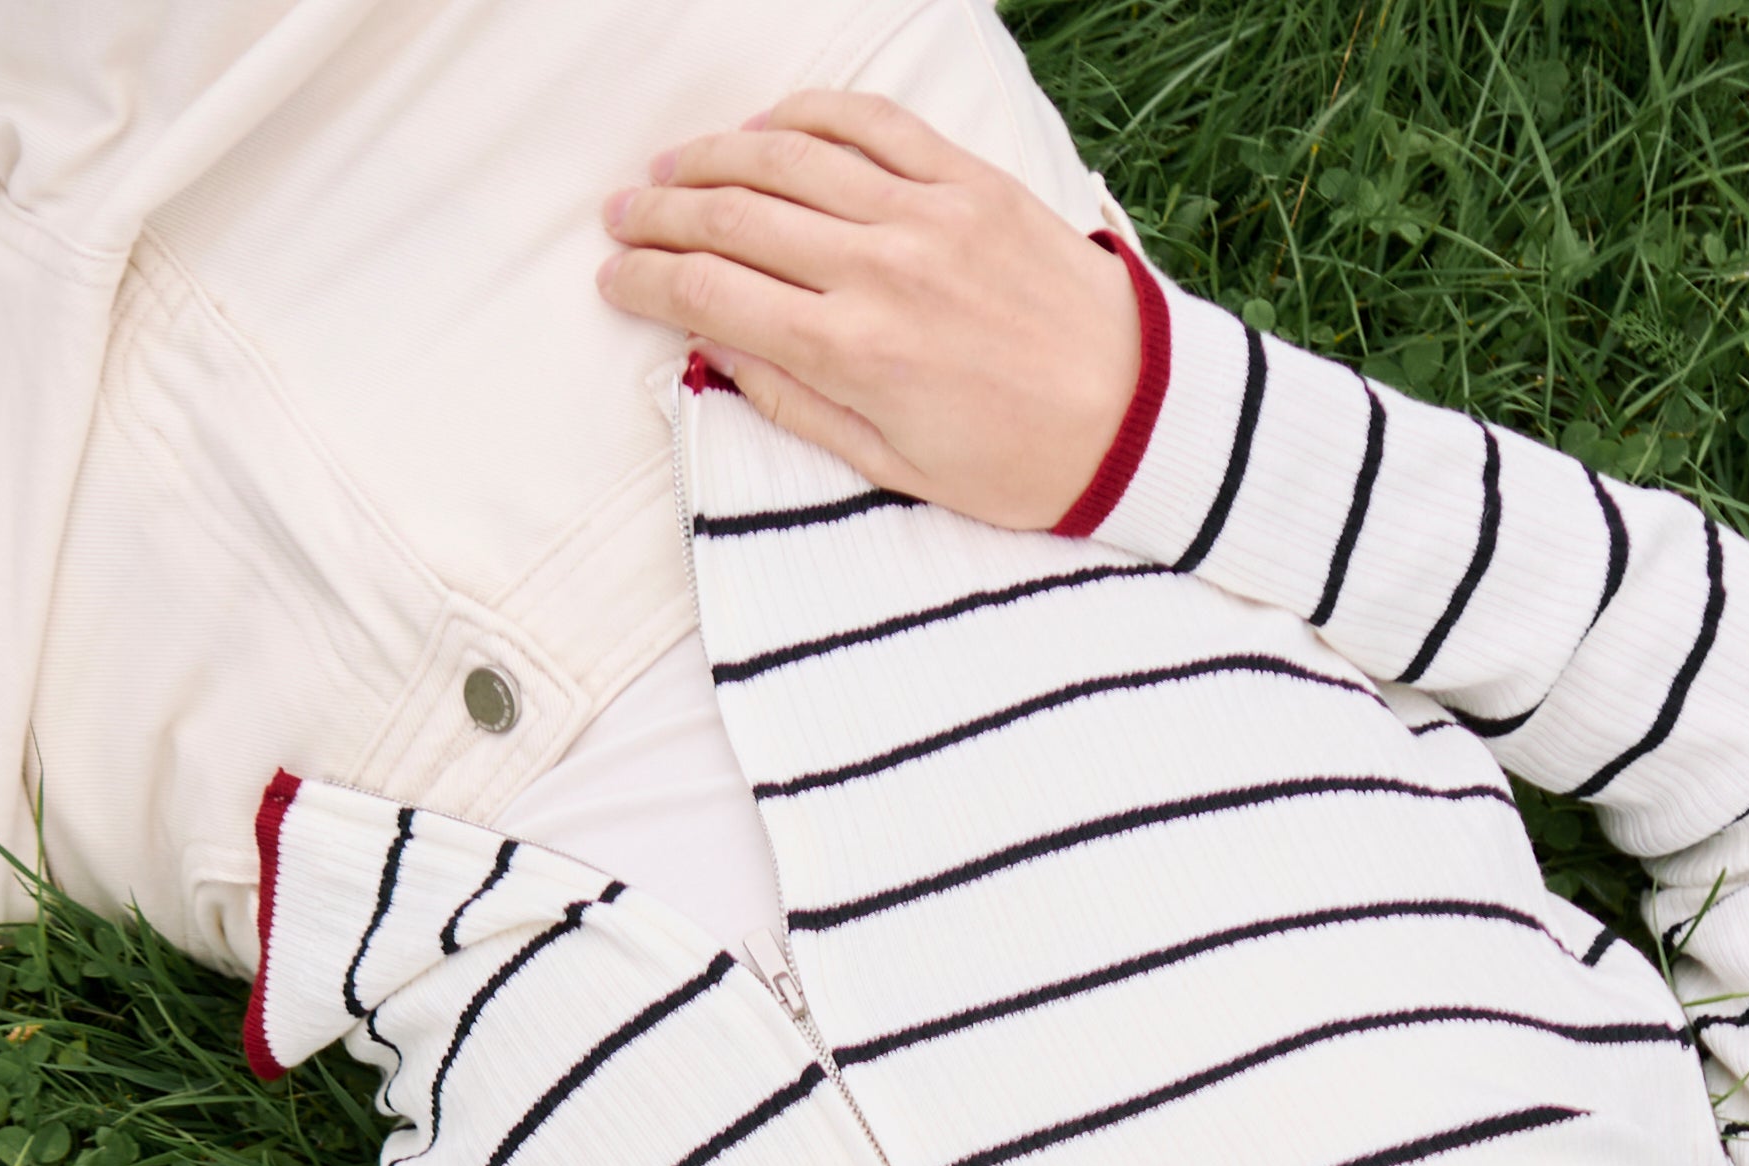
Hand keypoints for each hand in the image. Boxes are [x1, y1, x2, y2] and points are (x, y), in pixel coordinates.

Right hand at [597, 90, 1141, 531]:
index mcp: (853, 352)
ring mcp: (926, 213)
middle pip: (735, 217)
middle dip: (661, 215)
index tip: (614, 280)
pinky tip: (766, 125)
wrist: (1134, 417)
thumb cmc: (1015, 462)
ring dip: (715, 157)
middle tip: (620, 217)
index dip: (649, 283)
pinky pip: (870, 124)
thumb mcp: (891, 467)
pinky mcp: (968, 180)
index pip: (714, 296)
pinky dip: (807, 115)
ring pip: (789, 157)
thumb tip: (717, 353)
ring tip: (672, 169)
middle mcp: (878, 270)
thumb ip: (796, 405)